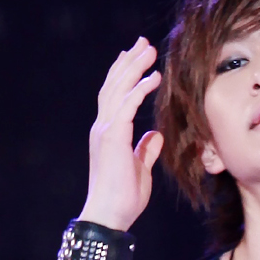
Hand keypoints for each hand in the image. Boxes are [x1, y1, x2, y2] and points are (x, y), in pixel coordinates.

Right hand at [79, 38, 163, 230]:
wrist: (109, 216)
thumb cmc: (123, 199)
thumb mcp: (140, 170)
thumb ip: (146, 150)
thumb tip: (156, 135)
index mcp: (108, 133)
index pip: (114, 96)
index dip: (124, 74)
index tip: (135, 57)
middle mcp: (103, 127)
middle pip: (114, 85)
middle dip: (129, 62)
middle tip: (143, 43)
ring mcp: (106, 131)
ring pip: (118, 89)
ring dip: (135, 67)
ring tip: (150, 51)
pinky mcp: (113, 138)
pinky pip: (127, 106)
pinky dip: (140, 89)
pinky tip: (153, 77)